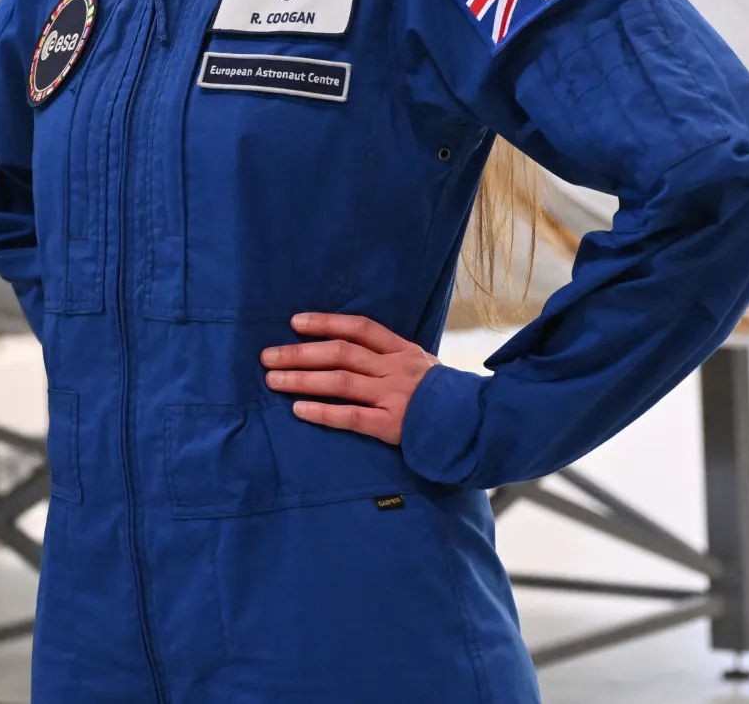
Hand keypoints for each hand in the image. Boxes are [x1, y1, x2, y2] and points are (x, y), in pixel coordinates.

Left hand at [261, 312, 437, 443]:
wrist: (480, 425)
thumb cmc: (447, 397)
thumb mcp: (425, 366)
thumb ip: (393, 357)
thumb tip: (353, 349)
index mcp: (403, 350)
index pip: (360, 328)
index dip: (325, 322)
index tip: (295, 322)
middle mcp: (396, 368)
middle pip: (341, 353)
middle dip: (300, 352)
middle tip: (268, 355)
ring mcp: (395, 396)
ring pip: (340, 381)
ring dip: (302, 379)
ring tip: (272, 379)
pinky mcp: (393, 426)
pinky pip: (351, 416)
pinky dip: (322, 412)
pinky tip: (298, 409)